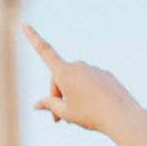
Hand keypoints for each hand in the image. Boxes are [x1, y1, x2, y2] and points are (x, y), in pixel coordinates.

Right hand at [23, 24, 146, 138]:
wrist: (121, 116)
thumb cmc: (90, 115)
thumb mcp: (65, 112)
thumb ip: (50, 105)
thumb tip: (37, 105)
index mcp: (64, 72)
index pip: (44, 51)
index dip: (33, 38)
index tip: (24, 24)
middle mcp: (78, 66)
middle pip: (59, 78)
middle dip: (57, 96)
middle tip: (58, 120)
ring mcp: (93, 69)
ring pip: (75, 82)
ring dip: (72, 96)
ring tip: (75, 117)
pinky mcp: (105, 75)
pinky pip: (90, 83)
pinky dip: (86, 94)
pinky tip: (92, 108)